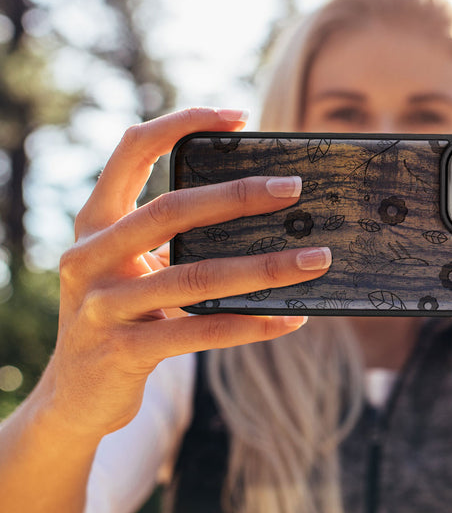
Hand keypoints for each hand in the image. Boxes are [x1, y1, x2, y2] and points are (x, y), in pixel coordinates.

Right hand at [45, 108, 329, 439]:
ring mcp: (102, 305)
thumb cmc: (121, 313)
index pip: (133, 150)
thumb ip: (173, 238)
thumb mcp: (132, 267)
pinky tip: (292, 318)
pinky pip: (202, 331)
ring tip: (316, 259)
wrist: (74, 396)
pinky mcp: (123, 351)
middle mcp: (90, 256)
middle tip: (294, 188)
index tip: (239, 116)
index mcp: (96, 222)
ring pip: (197, 276)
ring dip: (266, 267)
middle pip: (172, 209)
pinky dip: (253, 324)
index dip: (182, 124)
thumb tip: (262, 213)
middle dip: (238, 195)